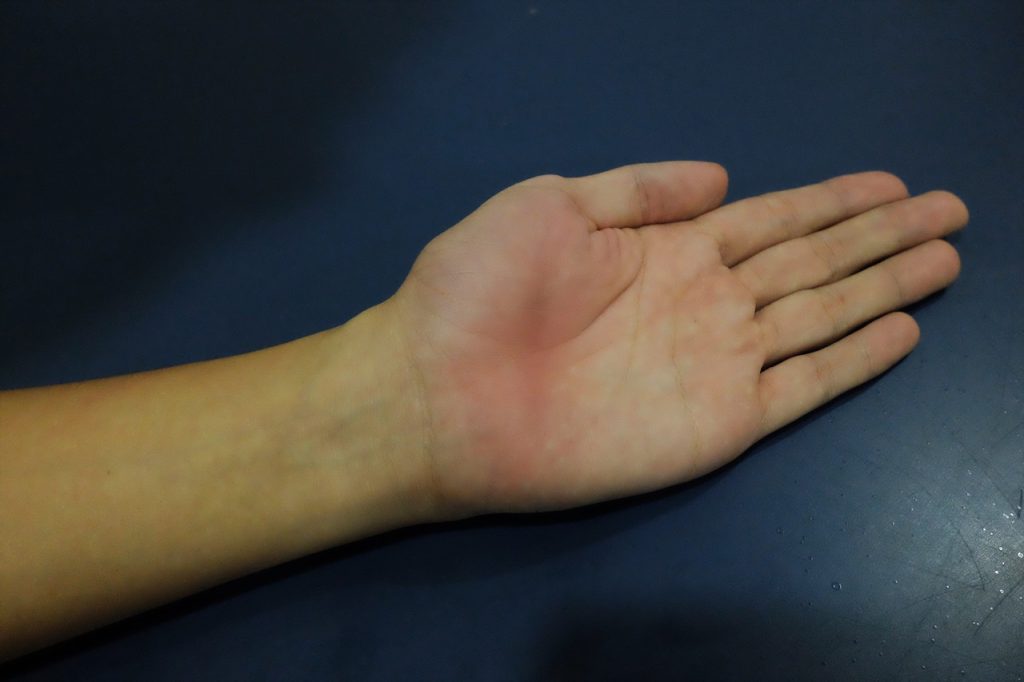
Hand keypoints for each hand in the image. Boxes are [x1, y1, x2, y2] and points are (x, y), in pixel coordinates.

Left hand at [388, 162, 965, 514]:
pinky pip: (803, 386)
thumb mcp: (554, 203)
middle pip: (813, 262)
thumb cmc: (479, 289)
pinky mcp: (718, 423)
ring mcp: (715, 362)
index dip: (832, 200)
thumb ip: (640, 191)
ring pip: (823, 317)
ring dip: (884, 289)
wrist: (439, 392)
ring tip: (944, 260)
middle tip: (949, 210)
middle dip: (880, 236)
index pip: (772, 218)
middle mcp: (703, 301)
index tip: (891, 183)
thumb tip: (722, 176)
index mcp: (667, 249)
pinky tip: (898, 335)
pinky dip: (853, 363)